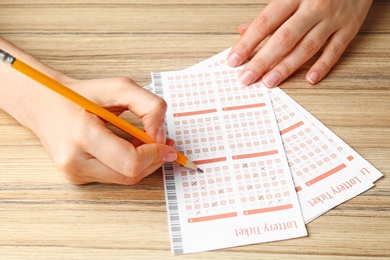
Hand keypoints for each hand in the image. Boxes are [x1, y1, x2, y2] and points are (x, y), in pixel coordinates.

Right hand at [0, 38, 176, 184]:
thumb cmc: (80, 95)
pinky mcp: (76, 177)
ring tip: (144, 142)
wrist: (45, 104)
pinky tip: (126, 148)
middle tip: (163, 144)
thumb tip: (160, 135)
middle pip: (130, 175)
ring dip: (142, 163)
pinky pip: (113, 177)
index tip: (166, 144)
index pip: (131, 162)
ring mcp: (74, 172)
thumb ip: (148, 106)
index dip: (154, 154)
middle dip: (153, 160)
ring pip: (124, 179)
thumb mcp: (118, 87)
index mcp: (83, 135)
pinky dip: (127, 165)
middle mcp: (75, 160)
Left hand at [228, 0, 372, 86]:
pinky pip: (335, 50)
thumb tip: (244, 29)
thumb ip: (269, 12)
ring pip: (306, 47)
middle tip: (247, 78)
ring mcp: (332, 19)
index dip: (248, 43)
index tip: (234, 59)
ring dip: (286, 67)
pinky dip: (323, 66)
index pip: (265, 23)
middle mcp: (313, 7)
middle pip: (283, 39)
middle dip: (262, 61)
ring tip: (269, 82)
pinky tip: (310, 79)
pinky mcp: (349, 27)